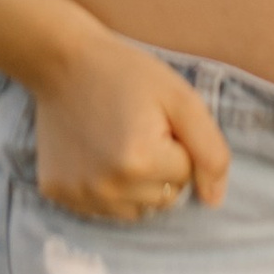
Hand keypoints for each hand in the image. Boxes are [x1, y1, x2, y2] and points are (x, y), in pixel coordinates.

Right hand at [34, 33, 231, 223]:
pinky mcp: (59, 194)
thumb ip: (209, 150)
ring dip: (137, 185)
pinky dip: (108, 189)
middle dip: (161, 169)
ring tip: (119, 145)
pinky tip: (98, 155)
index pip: (186, 175)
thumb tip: (214, 201)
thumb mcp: (181, 99)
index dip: (178, 145)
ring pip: (137, 210)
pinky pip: (103, 210)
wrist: (63, 63)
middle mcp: (108, 187)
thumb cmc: (127, 75)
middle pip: (163, 198)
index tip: (155, 120)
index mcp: (140, 162)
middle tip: (138, 130)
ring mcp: (80, 194)